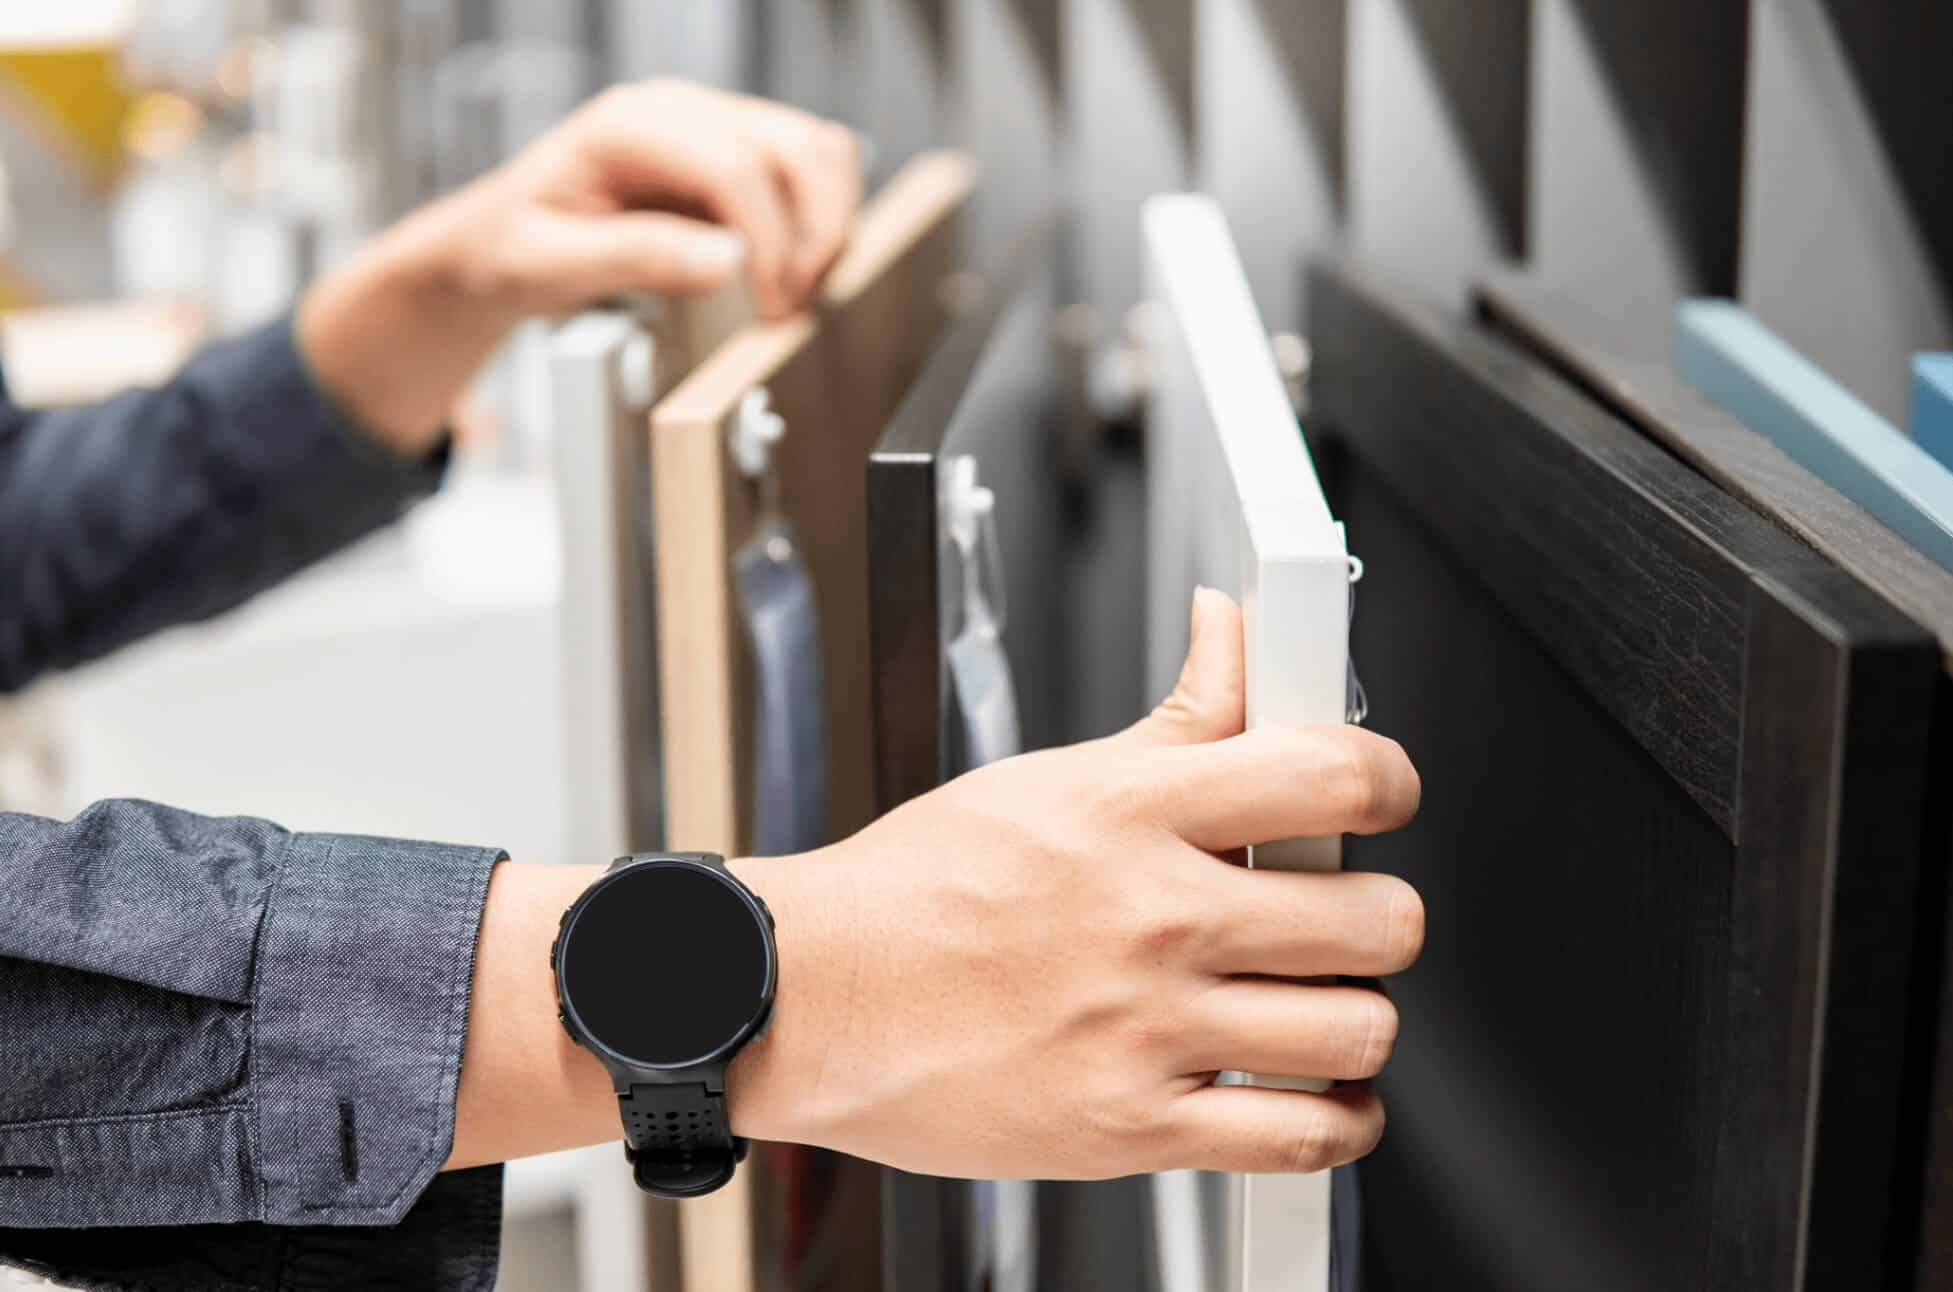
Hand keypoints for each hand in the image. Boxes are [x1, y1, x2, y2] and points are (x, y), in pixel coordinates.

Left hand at [299, 80, 860, 453]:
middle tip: (797, 306)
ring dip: (830, 222)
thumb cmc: (509, 251)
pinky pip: (805, 169)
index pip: (736, 167)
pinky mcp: (732, 154)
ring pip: (816, 149)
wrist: (494, 244)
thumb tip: (729, 263)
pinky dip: (821, 217)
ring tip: (803, 290)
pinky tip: (796, 269)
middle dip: (815, 232)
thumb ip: (636, 259)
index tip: (772, 310)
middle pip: (796, 146)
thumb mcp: (550, 266)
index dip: (771, 243)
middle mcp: (679, 111)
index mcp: (628, 126)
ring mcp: (711, 126)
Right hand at [727, 589, 1423, 1178]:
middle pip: (1378, 918)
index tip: (1381, 801)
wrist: (813, 998)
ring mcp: (1148, 1028)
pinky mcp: (1134, 1128)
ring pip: (1357, 1030)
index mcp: (1136, 813)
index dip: (1390, 783)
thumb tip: (1233, 632)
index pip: (1335, 777)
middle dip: (1377, 917)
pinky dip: (1338, 1122)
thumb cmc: (917, 892)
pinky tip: (1317, 1093)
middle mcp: (1155, 917)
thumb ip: (1177, 716)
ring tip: (1314, 1007)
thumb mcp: (1050, 777)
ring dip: (1355, 1021)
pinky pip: (1302, 1139)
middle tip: (1338, 918)